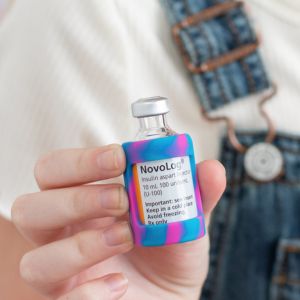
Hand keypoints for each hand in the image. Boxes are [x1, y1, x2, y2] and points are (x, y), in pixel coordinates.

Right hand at [12, 144, 225, 299]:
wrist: (171, 294)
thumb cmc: (170, 250)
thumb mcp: (185, 217)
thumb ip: (194, 192)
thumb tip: (210, 168)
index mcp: (85, 200)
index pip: (55, 170)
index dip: (80, 161)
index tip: (119, 156)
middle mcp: (64, 232)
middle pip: (30, 207)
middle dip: (76, 199)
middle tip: (120, 199)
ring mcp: (63, 272)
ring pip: (35, 259)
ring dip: (83, 245)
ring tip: (125, 237)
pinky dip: (90, 291)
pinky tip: (120, 284)